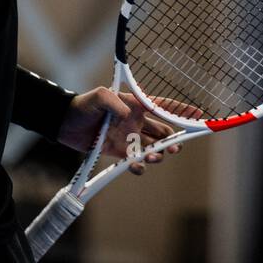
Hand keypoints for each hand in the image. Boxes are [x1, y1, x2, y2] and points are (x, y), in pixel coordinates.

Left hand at [57, 87, 204, 174]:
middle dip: (172, 140)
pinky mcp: (119, 152)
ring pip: (152, 148)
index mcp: (136, 105)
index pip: (163, 106)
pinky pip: (136, 161)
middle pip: (163, 131)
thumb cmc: (82, 105)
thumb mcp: (98, 96)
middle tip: (174, 148)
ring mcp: (129, 137)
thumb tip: (129, 117)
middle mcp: (136, 121)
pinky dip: (139, 166)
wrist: (64, 123)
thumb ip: (113, 102)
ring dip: (158, 154)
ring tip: (154, 158)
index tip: (199, 115)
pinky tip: (138, 166)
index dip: (181, 111)